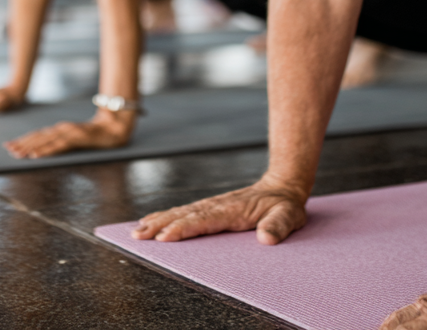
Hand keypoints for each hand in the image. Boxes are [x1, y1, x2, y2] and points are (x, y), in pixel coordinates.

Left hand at [4, 110, 135, 158]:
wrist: (115, 128)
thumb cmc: (96, 135)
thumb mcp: (76, 139)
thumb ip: (63, 141)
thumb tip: (47, 148)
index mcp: (61, 129)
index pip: (39, 135)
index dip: (24, 140)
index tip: (10, 145)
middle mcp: (63, 128)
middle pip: (38, 136)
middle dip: (22, 143)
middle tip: (8, 149)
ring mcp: (70, 132)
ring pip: (45, 140)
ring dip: (30, 147)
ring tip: (17, 153)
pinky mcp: (77, 137)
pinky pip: (58, 145)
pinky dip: (46, 150)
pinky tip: (36, 155)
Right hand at [132, 175, 307, 244]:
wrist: (282, 187)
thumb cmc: (284, 206)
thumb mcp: (288, 216)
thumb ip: (278, 226)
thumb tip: (266, 238)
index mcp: (232, 210)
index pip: (203, 220)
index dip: (183, 228)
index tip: (164, 237)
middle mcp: (218, 206)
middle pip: (184, 215)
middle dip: (160, 225)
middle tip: (138, 234)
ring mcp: (213, 205)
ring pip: (181, 213)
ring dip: (159, 221)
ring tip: (138, 230)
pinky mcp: (211, 208)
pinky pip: (185, 213)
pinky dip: (167, 217)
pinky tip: (153, 221)